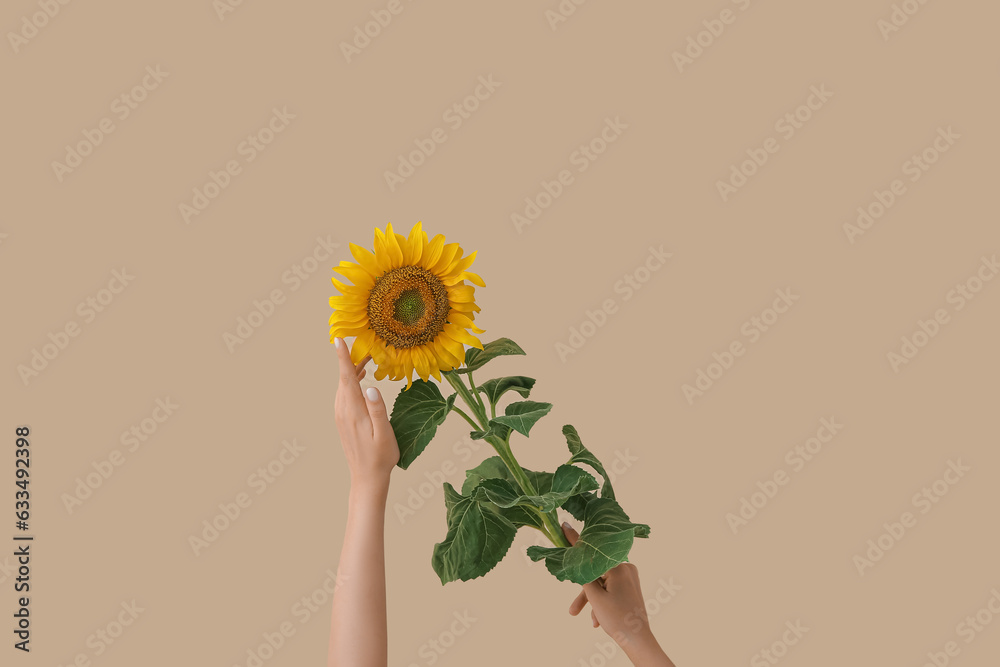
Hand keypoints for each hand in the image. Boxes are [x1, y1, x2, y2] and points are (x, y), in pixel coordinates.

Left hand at [333, 337, 398, 490]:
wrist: (366, 478)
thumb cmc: (381, 457)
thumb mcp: (384, 434)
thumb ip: (377, 410)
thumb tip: (371, 387)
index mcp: (354, 411)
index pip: (346, 378)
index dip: (342, 357)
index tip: (339, 339)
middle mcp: (343, 411)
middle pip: (344, 378)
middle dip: (351, 359)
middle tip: (366, 345)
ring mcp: (341, 416)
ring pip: (343, 386)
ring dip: (352, 371)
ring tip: (366, 359)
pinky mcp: (343, 420)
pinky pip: (344, 395)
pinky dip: (351, 382)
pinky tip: (361, 381)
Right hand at [563, 522, 674, 665]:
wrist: (638, 640)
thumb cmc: (617, 618)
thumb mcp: (595, 597)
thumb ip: (583, 574)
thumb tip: (577, 557)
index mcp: (619, 567)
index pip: (592, 551)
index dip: (576, 540)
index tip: (564, 526)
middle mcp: (626, 568)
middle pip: (596, 573)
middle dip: (584, 592)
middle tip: (572, 610)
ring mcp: (629, 578)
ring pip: (602, 584)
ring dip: (592, 601)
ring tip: (588, 620)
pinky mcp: (629, 587)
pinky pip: (610, 590)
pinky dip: (602, 603)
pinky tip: (597, 620)